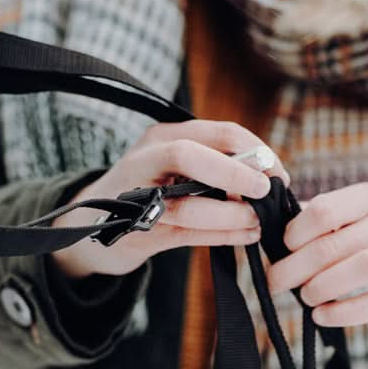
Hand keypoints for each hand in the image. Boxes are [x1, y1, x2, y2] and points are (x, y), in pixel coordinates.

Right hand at [51, 120, 288, 278]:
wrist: (88, 224)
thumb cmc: (145, 190)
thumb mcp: (172, 165)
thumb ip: (213, 164)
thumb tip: (269, 174)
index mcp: (162, 137)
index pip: (217, 132)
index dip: (255, 150)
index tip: (279, 172)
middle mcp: (146, 161)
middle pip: (190, 155)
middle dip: (235, 173)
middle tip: (266, 191)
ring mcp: (137, 198)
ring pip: (188, 203)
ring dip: (232, 215)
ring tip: (259, 222)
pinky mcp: (137, 233)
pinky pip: (188, 234)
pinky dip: (222, 236)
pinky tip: (246, 237)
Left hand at [267, 183, 367, 326]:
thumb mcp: (356, 215)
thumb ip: (318, 218)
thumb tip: (269, 227)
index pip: (324, 211)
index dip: (295, 233)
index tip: (281, 250)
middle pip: (336, 243)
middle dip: (297, 267)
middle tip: (275, 282)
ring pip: (363, 267)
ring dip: (323, 286)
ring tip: (304, 297)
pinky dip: (346, 312)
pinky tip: (322, 316)